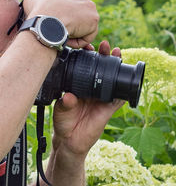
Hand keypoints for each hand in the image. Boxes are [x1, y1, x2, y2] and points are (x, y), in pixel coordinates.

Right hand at [22, 0, 98, 47]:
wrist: (46, 23)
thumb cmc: (38, 12)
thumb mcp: (31, 0)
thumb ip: (36, 0)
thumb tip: (35, 3)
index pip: (70, 4)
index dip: (63, 16)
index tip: (56, 23)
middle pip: (79, 15)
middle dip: (71, 24)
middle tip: (59, 31)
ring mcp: (90, 6)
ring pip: (83, 26)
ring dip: (73, 33)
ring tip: (61, 36)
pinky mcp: (94, 20)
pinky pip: (87, 36)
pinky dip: (77, 42)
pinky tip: (66, 40)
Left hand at [51, 41, 124, 157]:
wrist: (69, 140)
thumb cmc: (63, 121)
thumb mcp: (61, 109)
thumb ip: (66, 102)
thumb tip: (69, 96)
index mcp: (78, 86)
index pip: (85, 68)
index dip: (88, 56)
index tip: (86, 46)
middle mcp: (90, 89)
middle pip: (100, 68)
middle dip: (103, 55)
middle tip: (103, 46)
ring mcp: (100, 98)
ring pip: (111, 79)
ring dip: (116, 65)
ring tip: (116, 53)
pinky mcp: (108, 109)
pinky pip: (118, 98)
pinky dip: (123, 89)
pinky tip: (126, 79)